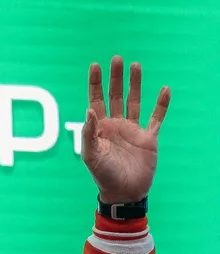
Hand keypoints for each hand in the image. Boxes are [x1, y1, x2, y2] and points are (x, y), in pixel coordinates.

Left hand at [83, 56, 168, 203]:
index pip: (96, 101)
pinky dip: (161, 104)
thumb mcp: (92, 157)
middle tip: (116, 59)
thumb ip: (89, 134)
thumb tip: (89, 110)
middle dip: (115, 78)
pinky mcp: (148, 138)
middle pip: (115, 96)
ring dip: (135, 84)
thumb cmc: (103, 177)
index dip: (95, 84)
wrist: (124, 194)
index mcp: (100, 129)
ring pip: (134, 101)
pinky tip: (164, 89)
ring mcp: (133, 130)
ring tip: (135, 65)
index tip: (95, 66)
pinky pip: (156, 118)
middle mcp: (116, 126)